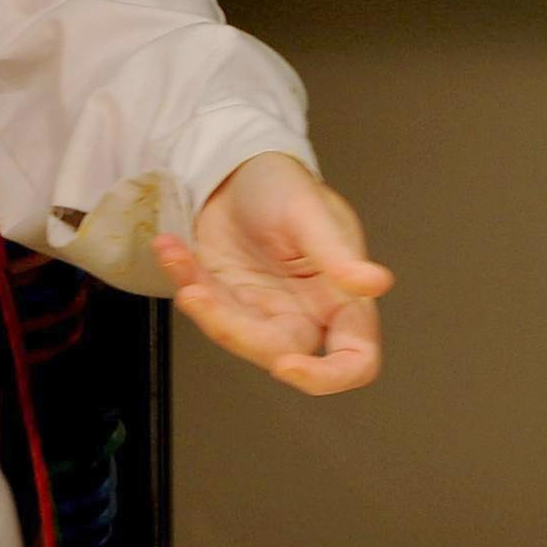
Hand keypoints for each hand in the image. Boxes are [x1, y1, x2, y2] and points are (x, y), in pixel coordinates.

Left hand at [161, 152, 389, 395]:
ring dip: (201, 303)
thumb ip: (338, 254)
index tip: (288, 367)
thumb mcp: (310, 212)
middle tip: (199, 294)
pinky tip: (171, 248)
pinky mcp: (226, 302)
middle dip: (234, 331)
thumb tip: (375, 284)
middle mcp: (305, 313)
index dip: (328, 377)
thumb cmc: (283, 184)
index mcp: (342, 298)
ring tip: (177, 256)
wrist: (235, 169)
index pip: (355, 359)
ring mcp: (263, 312)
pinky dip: (181, 278)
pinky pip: (203, 308)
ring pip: (234, 337)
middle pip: (280, 355)